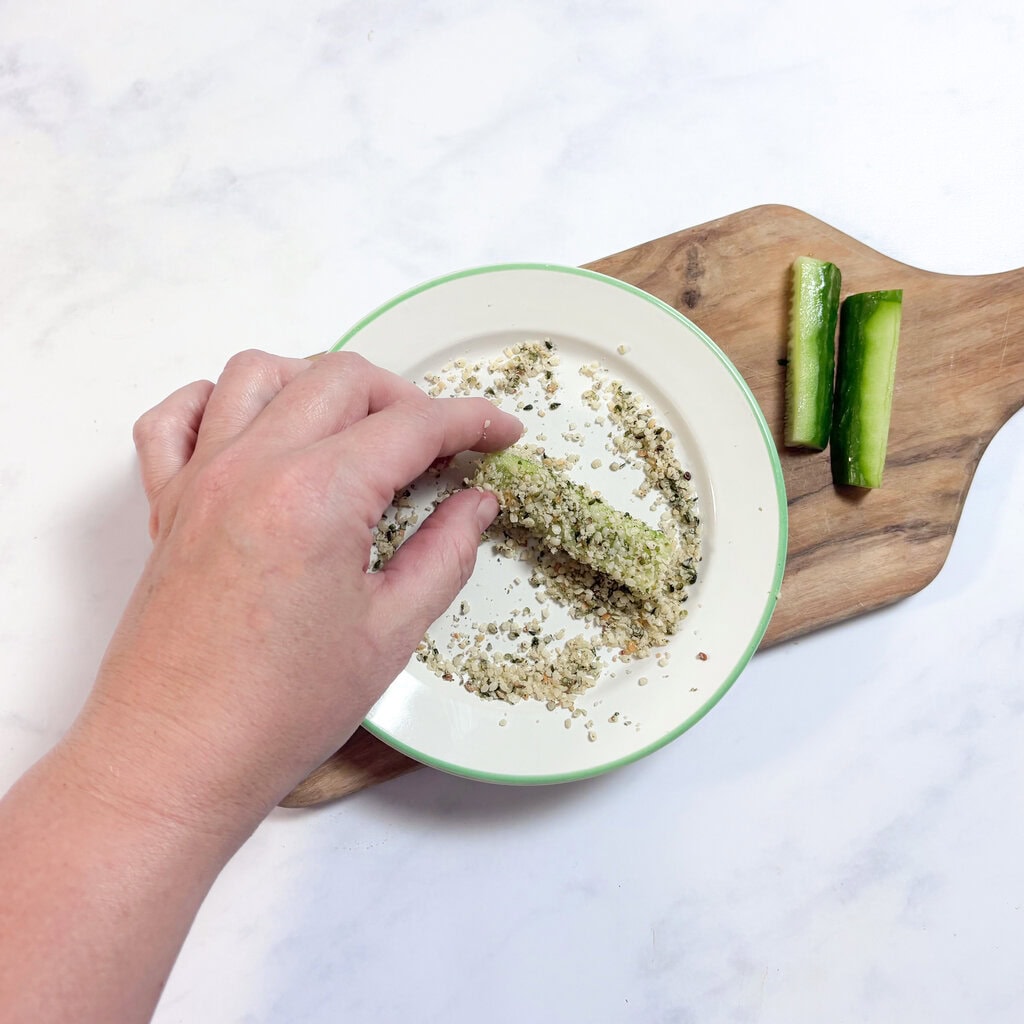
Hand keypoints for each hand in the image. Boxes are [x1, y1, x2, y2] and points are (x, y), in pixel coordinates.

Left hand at [66, 349, 522, 833]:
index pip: (413, 424)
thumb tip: (477, 504)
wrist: (176, 760)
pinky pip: (176, 416)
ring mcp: (201, 477)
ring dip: (319, 382)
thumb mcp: (389, 633)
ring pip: (260, 371)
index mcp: (318, 494)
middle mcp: (254, 465)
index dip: (472, 421)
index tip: (501, 433)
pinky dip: (219, 402)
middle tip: (440, 446)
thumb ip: (444, 552)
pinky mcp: (167, 503)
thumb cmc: (279, 711)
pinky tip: (257, 431)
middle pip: (342, 378)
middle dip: (406, 398)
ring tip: (356, 429)